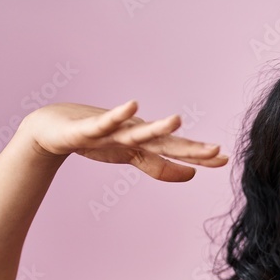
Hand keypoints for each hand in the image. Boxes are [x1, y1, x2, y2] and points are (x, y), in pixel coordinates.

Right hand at [17, 100, 228, 181]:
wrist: (53, 130)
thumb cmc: (96, 140)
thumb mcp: (132, 157)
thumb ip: (160, 166)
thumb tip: (192, 175)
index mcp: (145, 141)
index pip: (178, 150)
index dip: (200, 155)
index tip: (226, 159)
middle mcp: (133, 133)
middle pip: (166, 142)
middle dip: (190, 147)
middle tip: (217, 149)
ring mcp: (113, 130)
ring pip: (139, 130)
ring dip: (158, 126)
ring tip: (178, 119)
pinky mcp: (90, 128)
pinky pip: (107, 122)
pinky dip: (119, 114)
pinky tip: (133, 105)